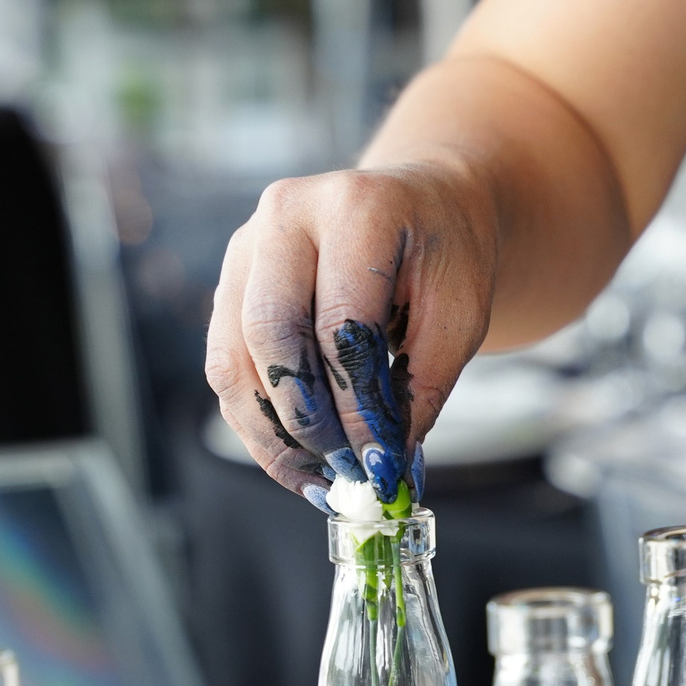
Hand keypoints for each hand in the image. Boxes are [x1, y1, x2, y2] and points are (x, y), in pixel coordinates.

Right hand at [204, 162, 495, 506]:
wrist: (422, 207)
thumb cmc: (444, 257)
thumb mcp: (460, 318)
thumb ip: (422, 390)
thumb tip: (383, 468)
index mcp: (357, 206)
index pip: (343, 322)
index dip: (357, 404)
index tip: (379, 462)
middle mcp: (287, 213)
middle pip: (272, 334)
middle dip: (308, 418)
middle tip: (346, 471)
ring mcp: (247, 244)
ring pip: (233, 357)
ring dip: (271, 433)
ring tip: (318, 479)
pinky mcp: (230, 280)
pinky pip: (225, 365)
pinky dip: (256, 421)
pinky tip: (295, 459)